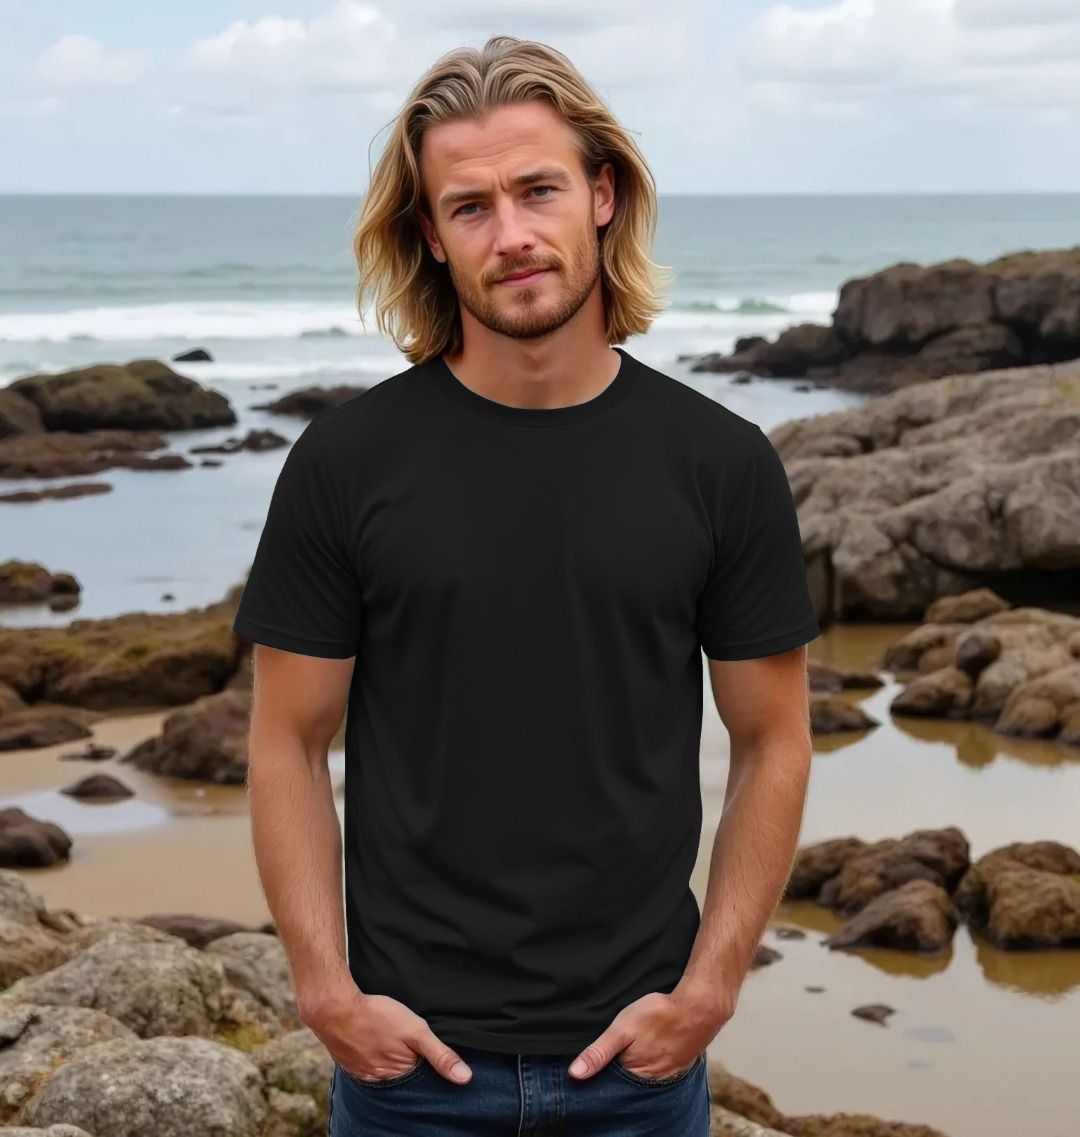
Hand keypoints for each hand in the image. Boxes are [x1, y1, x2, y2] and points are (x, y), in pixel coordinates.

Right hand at [302, 982, 472, 1084]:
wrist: (335, 1008)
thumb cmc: (378, 1016)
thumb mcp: (416, 1032)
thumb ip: (440, 1055)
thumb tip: (465, 1078)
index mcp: (400, 1075)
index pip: (422, 1079)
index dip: (430, 1066)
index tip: (431, 1052)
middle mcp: (382, 1081)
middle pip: (404, 1077)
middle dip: (411, 1064)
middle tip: (410, 1043)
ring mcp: (364, 1073)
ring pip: (387, 1072)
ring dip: (393, 1061)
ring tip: (394, 1043)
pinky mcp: (351, 1064)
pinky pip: (370, 1065)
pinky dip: (376, 1057)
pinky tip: (377, 1044)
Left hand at [567, 986, 732, 1080]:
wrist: (699, 1008)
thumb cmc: (659, 1015)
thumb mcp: (622, 1029)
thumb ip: (599, 1052)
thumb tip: (574, 1074)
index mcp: (635, 1075)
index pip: (610, 1085)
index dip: (600, 1076)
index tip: (591, 1067)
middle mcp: (652, 1082)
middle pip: (627, 1083)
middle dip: (617, 1073)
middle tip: (614, 1054)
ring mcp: (667, 1075)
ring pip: (643, 1078)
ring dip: (635, 1070)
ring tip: (630, 1053)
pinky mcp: (678, 1066)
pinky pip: (659, 1071)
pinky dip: (651, 1065)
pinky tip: (649, 1051)